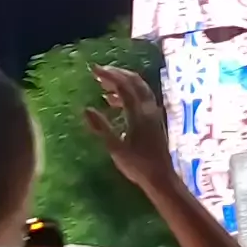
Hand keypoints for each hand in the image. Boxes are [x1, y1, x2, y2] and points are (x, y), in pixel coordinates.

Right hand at [85, 66, 174, 189]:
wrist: (160, 177)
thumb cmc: (137, 165)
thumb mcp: (115, 148)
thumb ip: (101, 127)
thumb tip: (86, 109)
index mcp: (138, 113)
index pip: (123, 86)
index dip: (108, 75)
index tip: (94, 69)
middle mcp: (148, 108)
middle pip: (134, 81)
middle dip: (117, 73)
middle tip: (99, 72)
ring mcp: (153, 112)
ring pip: (139, 87)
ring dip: (123, 82)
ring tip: (104, 85)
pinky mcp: (154, 118)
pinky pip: (141, 96)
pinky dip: (128, 93)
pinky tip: (114, 102)